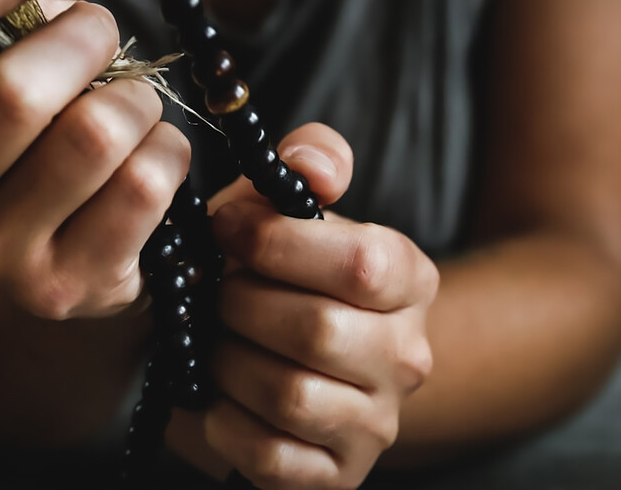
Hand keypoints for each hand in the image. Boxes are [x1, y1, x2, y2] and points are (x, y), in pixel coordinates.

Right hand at [0, 0, 189, 318]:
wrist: (57, 252)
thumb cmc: (25, 129)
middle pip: (16, 90)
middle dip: (84, 38)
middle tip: (102, 30)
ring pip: (96, 134)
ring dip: (134, 97)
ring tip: (128, 101)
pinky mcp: (66, 286)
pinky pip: (148, 185)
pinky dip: (169, 152)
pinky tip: (150, 157)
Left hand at [204, 124, 438, 488]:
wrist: (284, 360)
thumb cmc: (279, 274)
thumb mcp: (291, 208)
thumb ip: (312, 163)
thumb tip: (313, 165)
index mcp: (408, 278)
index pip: (360, 262)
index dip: (276, 244)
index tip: (226, 229)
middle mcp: (407, 355)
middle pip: (317, 332)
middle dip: (241, 306)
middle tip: (214, 294)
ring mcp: (377, 423)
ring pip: (291, 396)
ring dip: (228, 363)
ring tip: (213, 342)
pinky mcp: (337, 476)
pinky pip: (270, 455)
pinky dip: (222, 423)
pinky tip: (212, 396)